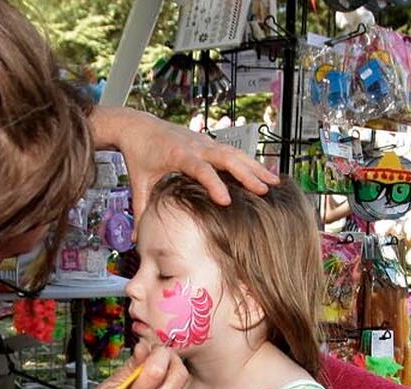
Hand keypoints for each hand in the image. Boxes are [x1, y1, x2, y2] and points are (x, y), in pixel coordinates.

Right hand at [74, 340, 187, 388]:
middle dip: (172, 358)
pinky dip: (171, 387)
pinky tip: (158, 388)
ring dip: (174, 371)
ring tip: (158, 368)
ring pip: (184, 386)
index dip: (158, 352)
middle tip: (159, 355)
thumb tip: (145, 346)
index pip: (157, 370)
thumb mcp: (108, 386)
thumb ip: (131, 366)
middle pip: (180, 376)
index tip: (151, 348)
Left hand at [90, 106, 278, 216]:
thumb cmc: (139, 155)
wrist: (138, 126)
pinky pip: (233, 152)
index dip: (213, 184)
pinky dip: (249, 162)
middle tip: (264, 191)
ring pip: (235, 152)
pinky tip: (264, 174)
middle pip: (226, 157)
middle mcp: (195, 145)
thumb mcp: (139, 183)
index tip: (226, 201)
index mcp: (178, 154)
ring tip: (275, 182)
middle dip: (246, 174)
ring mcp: (204, 142)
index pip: (200, 169)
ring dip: (255, 167)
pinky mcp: (209, 142)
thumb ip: (141, 210)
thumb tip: (136, 241)